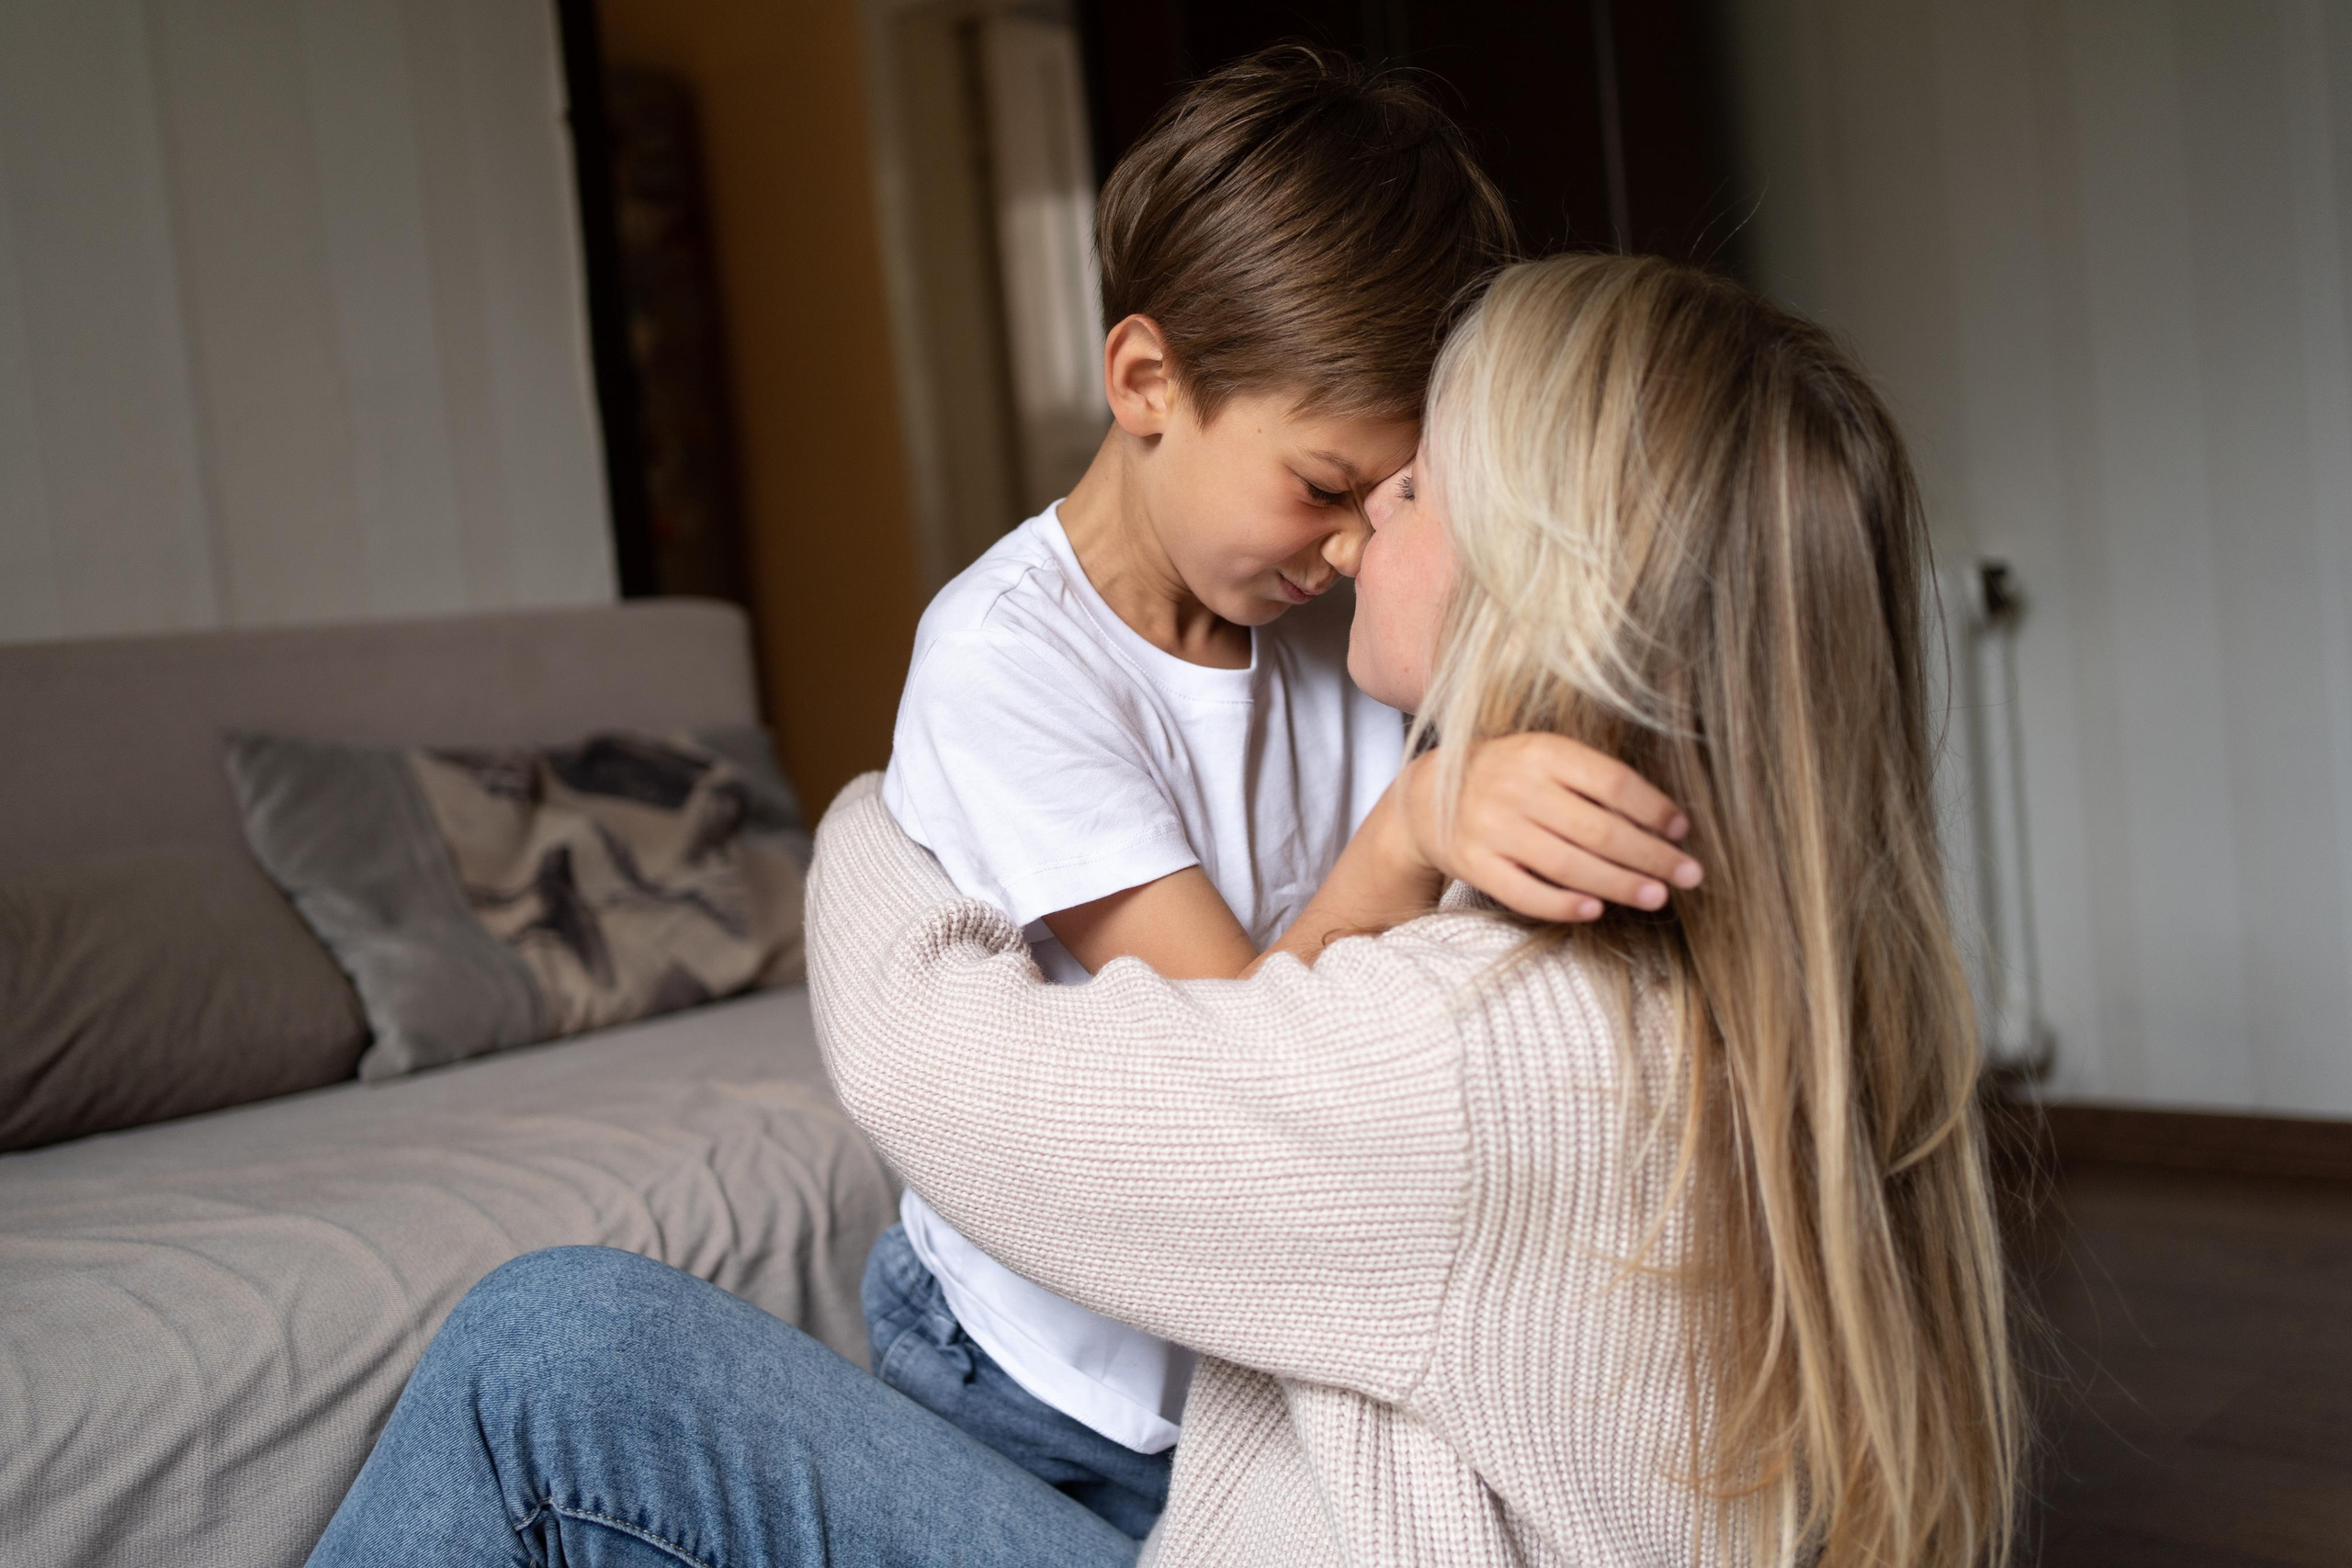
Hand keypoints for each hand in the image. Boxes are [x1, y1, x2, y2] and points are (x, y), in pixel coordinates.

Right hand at [1396, 734, 1700, 922]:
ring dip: (1619, 884)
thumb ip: (1594, 778)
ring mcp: (1492, 828)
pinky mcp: (1474, 864)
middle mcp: (1516, 788)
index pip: (1612, 782)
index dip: (1654, 809)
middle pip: (1598, 830)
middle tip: (1689, 875)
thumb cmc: (1507, 777)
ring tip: (1657, 897)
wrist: (1426, 799)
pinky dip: (1563, 905)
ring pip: (1568, 865)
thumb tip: (1664, 819)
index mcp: (1541, 752)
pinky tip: (1595, 910)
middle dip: (1651, 856)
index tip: (1682, 830)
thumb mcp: (1544, 756)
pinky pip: (1525, 892)